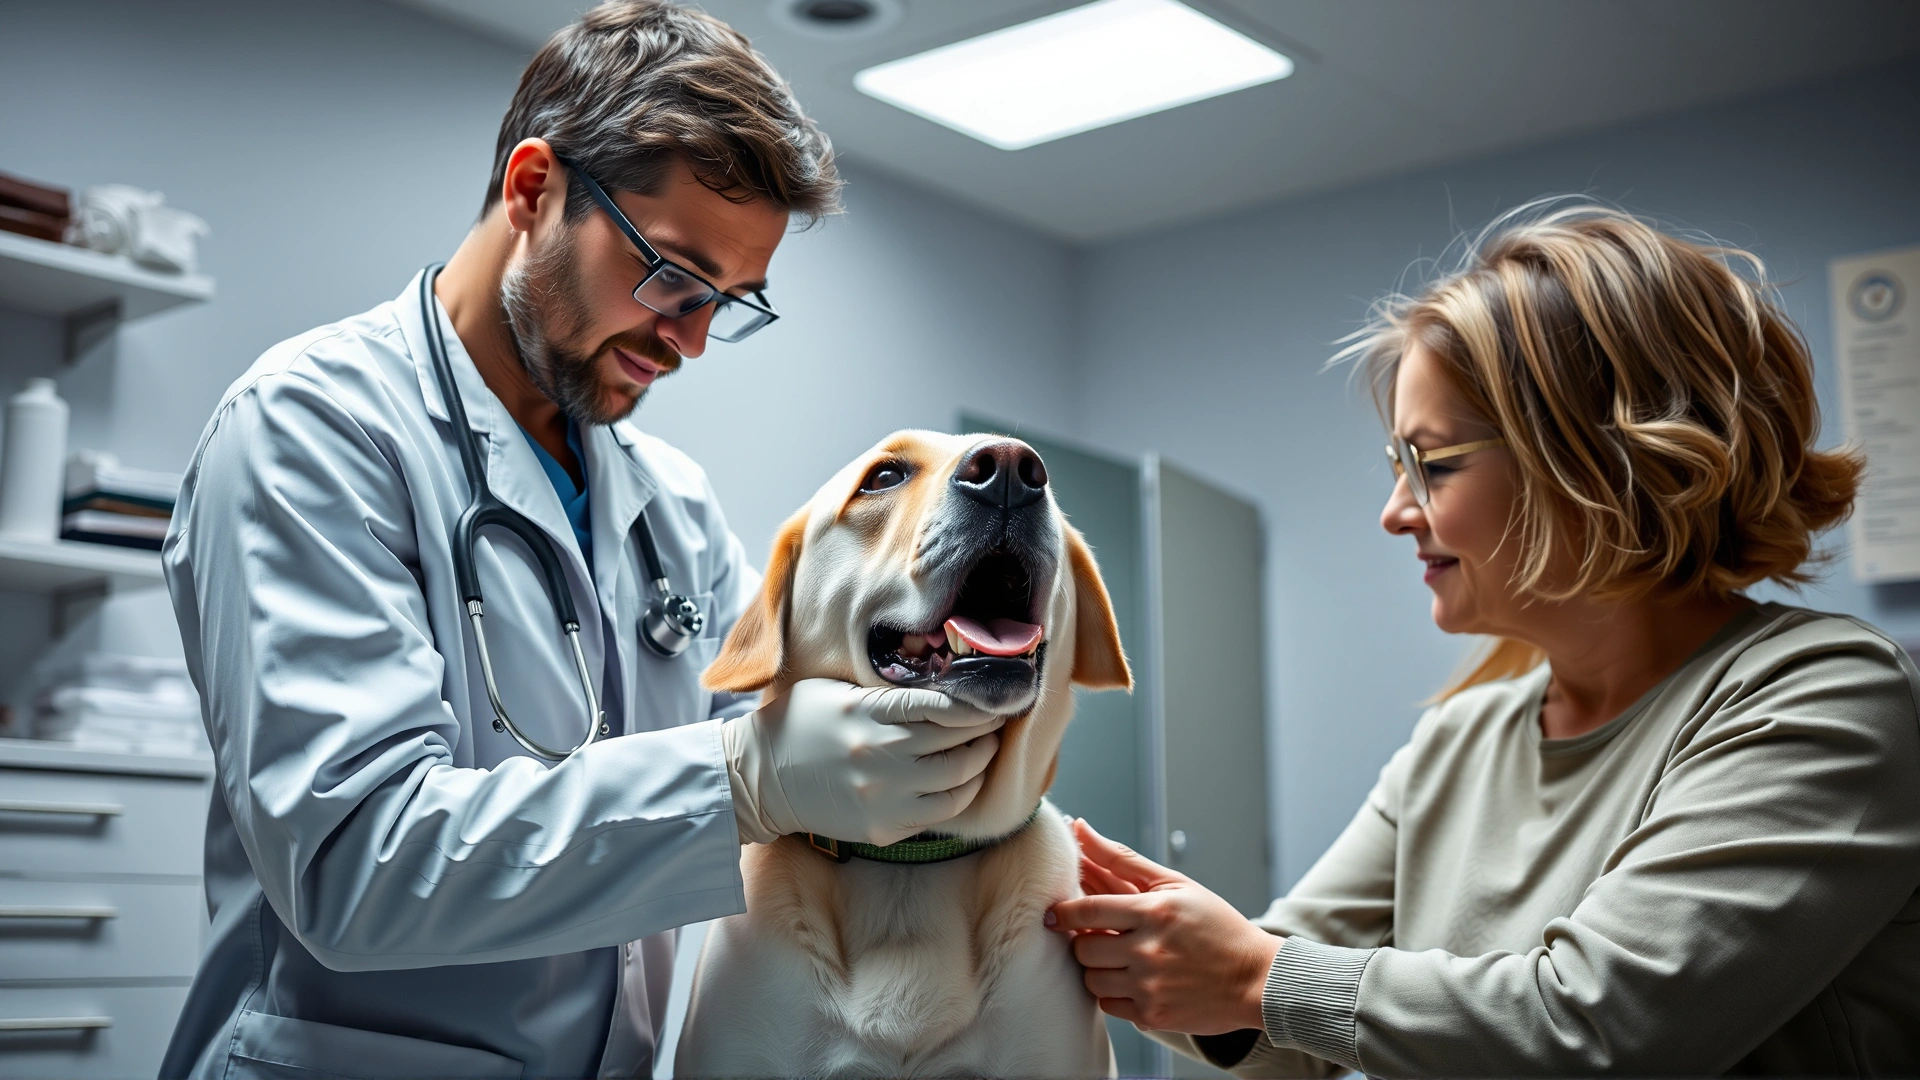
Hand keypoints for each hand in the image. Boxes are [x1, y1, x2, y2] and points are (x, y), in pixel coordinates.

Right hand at [722, 678, 1003, 845]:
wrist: (759, 779)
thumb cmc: (798, 724)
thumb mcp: (836, 691)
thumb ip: (885, 691)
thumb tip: (939, 686)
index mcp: (867, 712)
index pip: (942, 704)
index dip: (977, 703)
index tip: (995, 697)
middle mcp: (879, 754)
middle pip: (958, 741)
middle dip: (987, 730)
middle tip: (998, 721)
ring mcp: (883, 795)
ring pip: (959, 779)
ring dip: (981, 762)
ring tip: (986, 748)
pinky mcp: (884, 827)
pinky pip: (942, 813)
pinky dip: (963, 794)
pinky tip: (966, 780)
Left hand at [1046, 819, 1282, 1034]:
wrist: (1256, 978)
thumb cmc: (1215, 925)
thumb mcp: (1175, 885)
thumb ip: (1122, 860)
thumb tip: (1081, 829)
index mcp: (1155, 912)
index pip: (1088, 910)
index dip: (1064, 912)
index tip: (1054, 914)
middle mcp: (1150, 950)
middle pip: (1084, 948)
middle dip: (1084, 941)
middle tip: (1101, 937)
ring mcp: (1150, 987)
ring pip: (1092, 979)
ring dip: (1098, 969)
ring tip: (1121, 960)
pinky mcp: (1153, 1016)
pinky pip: (1108, 1005)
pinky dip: (1114, 993)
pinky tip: (1134, 981)